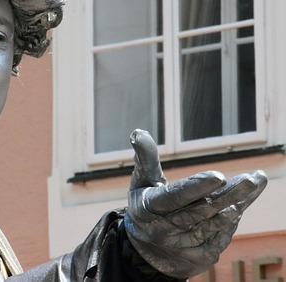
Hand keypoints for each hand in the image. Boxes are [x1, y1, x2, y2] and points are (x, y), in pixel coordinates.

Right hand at [123, 129, 267, 278]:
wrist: (146, 249)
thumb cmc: (146, 205)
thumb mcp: (142, 182)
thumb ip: (145, 158)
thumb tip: (138, 131)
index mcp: (149, 208)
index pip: (175, 197)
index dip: (196, 187)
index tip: (219, 176)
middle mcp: (164, 230)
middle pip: (201, 210)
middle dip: (228, 194)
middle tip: (250, 179)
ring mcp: (182, 246)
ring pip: (216, 223)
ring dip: (236, 203)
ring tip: (253, 183)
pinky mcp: (199, 258)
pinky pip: (221, 237)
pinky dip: (231, 220)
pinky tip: (237, 205)